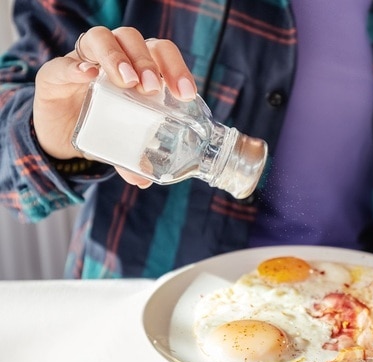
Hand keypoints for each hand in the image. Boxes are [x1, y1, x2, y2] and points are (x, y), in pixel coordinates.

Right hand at [32, 26, 197, 187]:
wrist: (60, 133)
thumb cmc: (102, 127)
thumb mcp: (122, 142)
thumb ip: (132, 158)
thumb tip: (143, 181)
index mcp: (137, 68)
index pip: (161, 53)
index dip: (176, 67)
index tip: (186, 93)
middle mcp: (113, 57)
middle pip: (132, 39)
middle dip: (146, 61)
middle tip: (152, 88)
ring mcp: (82, 61)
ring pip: (101, 38)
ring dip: (118, 57)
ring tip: (127, 82)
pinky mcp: (54, 74)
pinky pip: (63, 63)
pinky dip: (77, 67)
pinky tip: (88, 76)